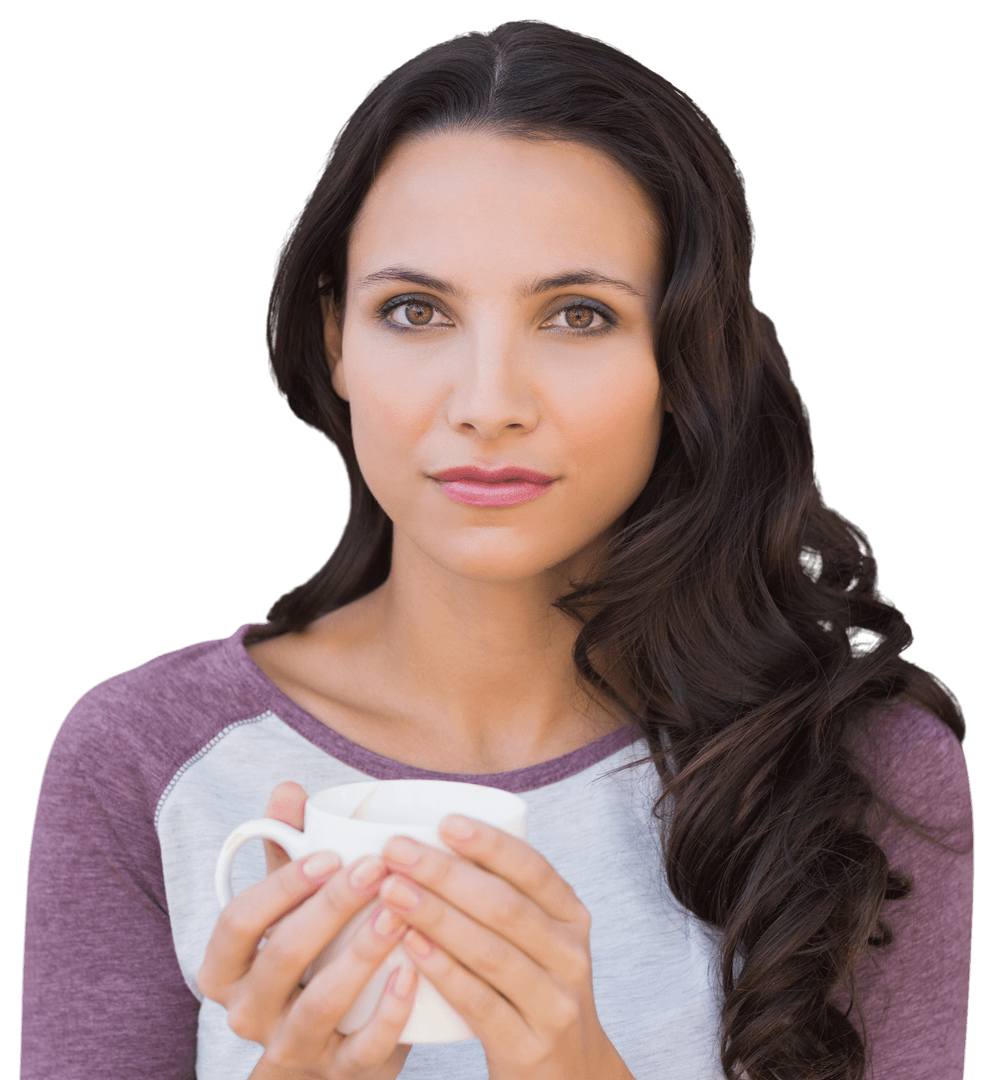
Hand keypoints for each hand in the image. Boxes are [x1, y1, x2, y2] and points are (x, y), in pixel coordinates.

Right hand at [197, 783, 416, 1079]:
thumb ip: (285, 852)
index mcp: (226, 968)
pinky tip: (414, 971)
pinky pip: (362, 1051)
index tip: (328, 854)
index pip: (238, 923)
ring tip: (398, 913)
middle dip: (329, 909)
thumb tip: (287, 789)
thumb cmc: (308, 957)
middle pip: (280, 958)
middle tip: (375, 868)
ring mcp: (292, 1049)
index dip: (281, 887)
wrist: (329, 1048)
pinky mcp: (340, 1075)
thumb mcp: (287, 908)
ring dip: (360, 955)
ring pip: (319, 1006)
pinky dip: (389, 1013)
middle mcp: (249, 1013)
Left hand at [376, 816, 634, 1079]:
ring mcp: (554, 1005)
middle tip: (396, 851)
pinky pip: (480, 1002)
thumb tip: (435, 838)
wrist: (569, 1077)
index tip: (444, 821)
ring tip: (391, 890)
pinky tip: (410, 946)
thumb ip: (506, 898)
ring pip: (489, 951)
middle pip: (504, 906)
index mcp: (572, 919)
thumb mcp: (540, 941)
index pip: (534, 870)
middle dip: (445, 873)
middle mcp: (571, 957)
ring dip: (435, 915)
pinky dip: (443, 971)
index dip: (490, 843)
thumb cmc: (533, 991)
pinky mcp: (528, 1047)